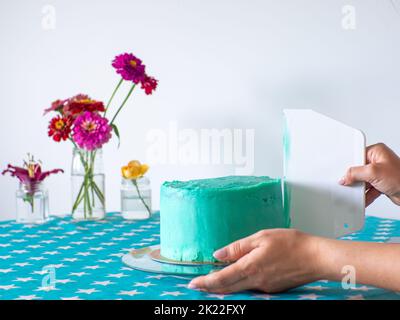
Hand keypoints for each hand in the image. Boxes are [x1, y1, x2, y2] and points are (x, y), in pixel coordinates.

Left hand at [188, 229, 321, 292]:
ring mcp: (264, 287)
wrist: (315, 257)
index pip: (221, 278)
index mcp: (250, 266)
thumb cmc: (290, 243)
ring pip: (238, 289)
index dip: (205, 282)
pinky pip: (250, 288)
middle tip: (197, 285)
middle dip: (210, 287)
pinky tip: (236, 277)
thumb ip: (238, 247)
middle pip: (227, 288)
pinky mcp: (272, 289)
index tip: (193, 283)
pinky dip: (238, 284)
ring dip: (223, 286)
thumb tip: (218, 254)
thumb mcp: (261, 237)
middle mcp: (256, 281)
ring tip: (211, 280)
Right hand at [340, 143, 399, 206]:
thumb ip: (355, 173)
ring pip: (362, 180)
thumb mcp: (373, 172)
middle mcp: (378, 160)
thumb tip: (344, 177)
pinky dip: (365, 195)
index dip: (349, 165)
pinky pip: (368, 189)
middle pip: (358, 169)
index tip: (343, 173)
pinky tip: (363, 198)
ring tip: (358, 192)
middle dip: (354, 178)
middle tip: (350, 183)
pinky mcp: (381, 183)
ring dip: (360, 188)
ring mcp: (379, 172)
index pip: (356, 155)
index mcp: (376, 151)